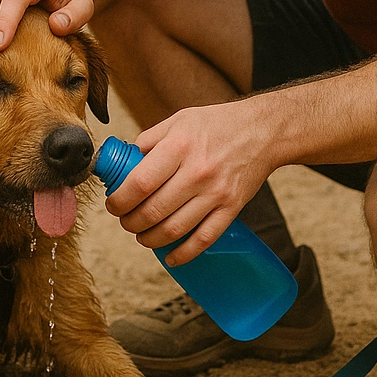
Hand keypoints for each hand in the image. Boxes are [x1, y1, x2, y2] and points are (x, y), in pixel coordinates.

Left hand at [105, 102, 273, 265]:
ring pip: (174, 230)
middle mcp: (197, 172)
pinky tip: (170, 256)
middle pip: (152, 211)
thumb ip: (149, 140)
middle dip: (130, 223)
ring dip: (150, 239)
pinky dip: (183, 254)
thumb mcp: (178, 120)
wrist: (263, 131)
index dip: (120, 201)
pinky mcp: (232, 208)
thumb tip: (123, 164)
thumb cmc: (217, 124)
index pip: (139, 183)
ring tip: (142, 235)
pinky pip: (204, 240)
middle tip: (126, 220)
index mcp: (179, 147)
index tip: (114, 204)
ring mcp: (216, 193)